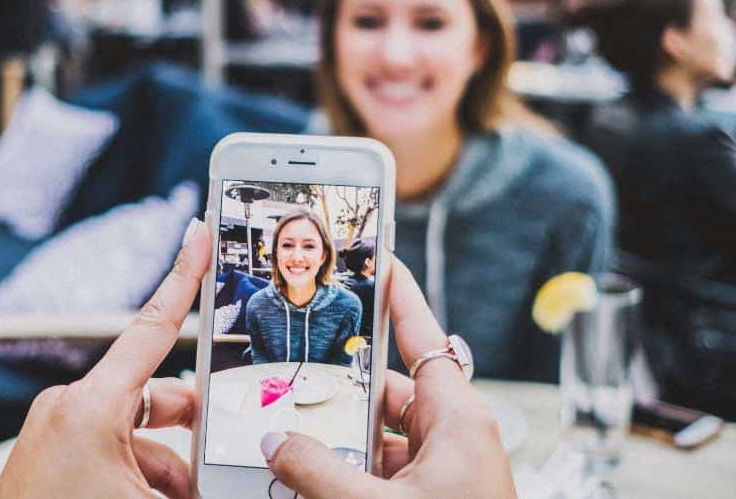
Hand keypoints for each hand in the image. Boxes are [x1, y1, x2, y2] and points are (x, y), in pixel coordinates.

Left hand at [0, 218, 210, 498]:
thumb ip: (196, 482)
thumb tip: (239, 482)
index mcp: (92, 407)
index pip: (155, 324)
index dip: (185, 274)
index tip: (201, 234)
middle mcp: (72, 408)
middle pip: (158, 396)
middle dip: (193, 430)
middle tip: (220, 457)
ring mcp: (60, 431)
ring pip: (139, 430)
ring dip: (170, 465)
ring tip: (186, 494)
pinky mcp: (53, 453)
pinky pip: (114, 448)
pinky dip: (143, 473)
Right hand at [263, 257, 517, 498]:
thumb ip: (321, 476)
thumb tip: (276, 443)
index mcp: (458, 418)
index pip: (423, 337)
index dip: (399, 296)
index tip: (378, 260)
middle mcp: (453, 436)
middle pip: (389, 389)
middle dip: (341, 385)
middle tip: (295, 366)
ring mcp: (443, 471)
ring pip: (381, 436)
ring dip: (338, 438)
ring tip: (288, 429)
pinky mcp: (430, 497)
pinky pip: (384, 470)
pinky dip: (349, 472)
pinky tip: (308, 476)